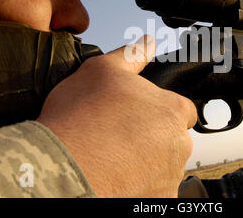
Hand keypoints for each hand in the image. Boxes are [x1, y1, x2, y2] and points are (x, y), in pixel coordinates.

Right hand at [37, 35, 196, 196]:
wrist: (60, 168)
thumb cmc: (78, 118)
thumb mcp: (101, 71)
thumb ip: (131, 56)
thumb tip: (147, 43)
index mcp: (171, 111)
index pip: (182, 109)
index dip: (159, 109)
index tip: (138, 115)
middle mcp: (179, 145)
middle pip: (173, 138)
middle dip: (154, 136)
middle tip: (120, 136)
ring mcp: (169, 177)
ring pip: (164, 165)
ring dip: (147, 161)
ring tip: (113, 157)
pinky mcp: (158, 200)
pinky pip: (155, 189)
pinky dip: (141, 184)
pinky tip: (117, 177)